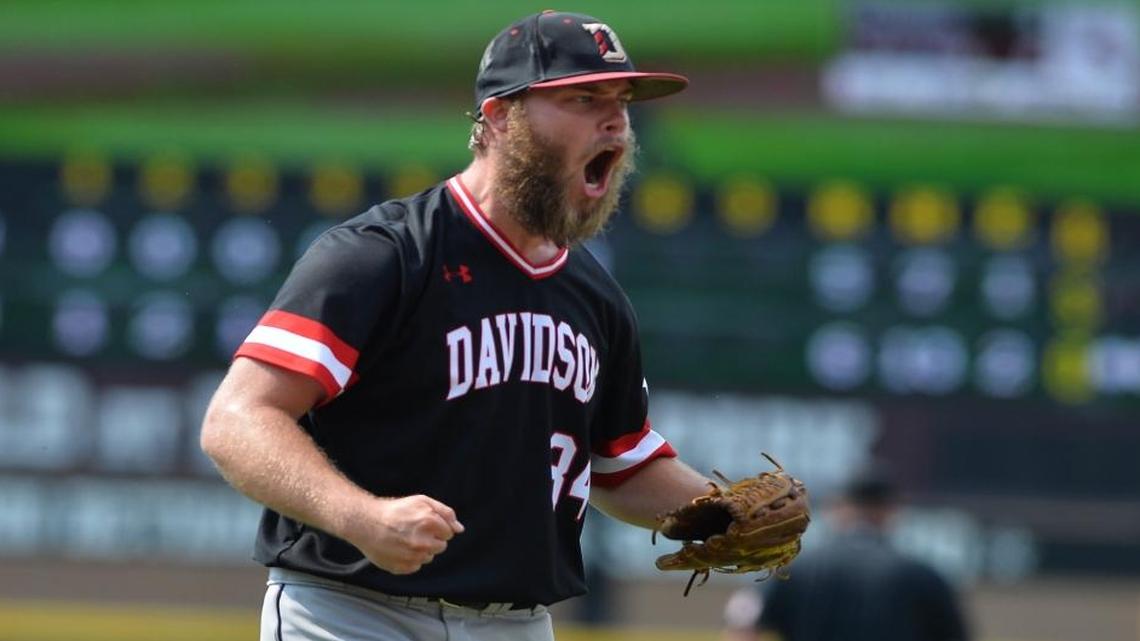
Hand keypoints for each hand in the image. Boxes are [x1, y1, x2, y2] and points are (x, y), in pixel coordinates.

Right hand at [344, 495, 464, 574]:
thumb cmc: (394, 511)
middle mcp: (423, 542)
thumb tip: (459, 529)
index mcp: (429, 522)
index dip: (438, 527)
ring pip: (428, 557)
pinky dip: (410, 560)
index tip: (425, 524)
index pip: (449, 533)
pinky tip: (399, 549)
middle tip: (414, 532)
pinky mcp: (402, 568)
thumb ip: (445, 513)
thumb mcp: (421, 501)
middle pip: (440, 547)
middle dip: (431, 539)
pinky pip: (415, 566)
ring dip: (421, 550)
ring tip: (405, 540)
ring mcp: (412, 557)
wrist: (366, 523)